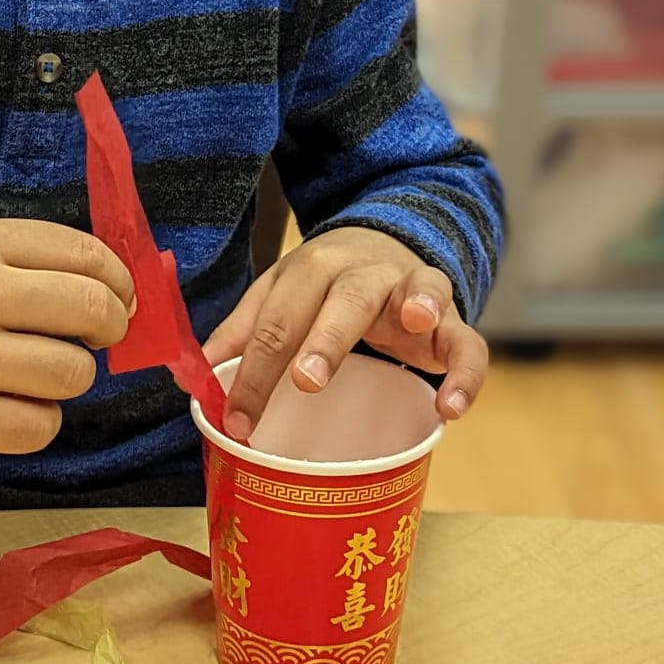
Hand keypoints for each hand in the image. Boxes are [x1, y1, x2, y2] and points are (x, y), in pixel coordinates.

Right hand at [0, 219, 134, 454]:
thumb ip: (42, 259)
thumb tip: (124, 297)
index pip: (88, 255)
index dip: (121, 283)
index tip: (118, 299)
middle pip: (90, 310)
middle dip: (110, 327)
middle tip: (94, 336)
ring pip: (71, 374)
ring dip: (70, 376)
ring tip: (39, 370)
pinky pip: (38, 428)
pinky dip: (39, 420)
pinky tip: (14, 404)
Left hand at [203, 227, 487, 443]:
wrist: (388, 244)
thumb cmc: (324, 285)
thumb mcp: (280, 294)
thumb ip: (246, 330)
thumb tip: (196, 374)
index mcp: (312, 268)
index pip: (278, 320)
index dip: (254, 372)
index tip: (235, 420)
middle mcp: (364, 271)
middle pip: (345, 300)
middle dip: (326, 339)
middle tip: (305, 380)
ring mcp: (413, 289)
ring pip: (420, 293)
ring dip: (420, 307)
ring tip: (417, 325)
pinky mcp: (452, 318)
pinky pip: (468, 343)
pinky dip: (466, 373)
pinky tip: (450, 408)